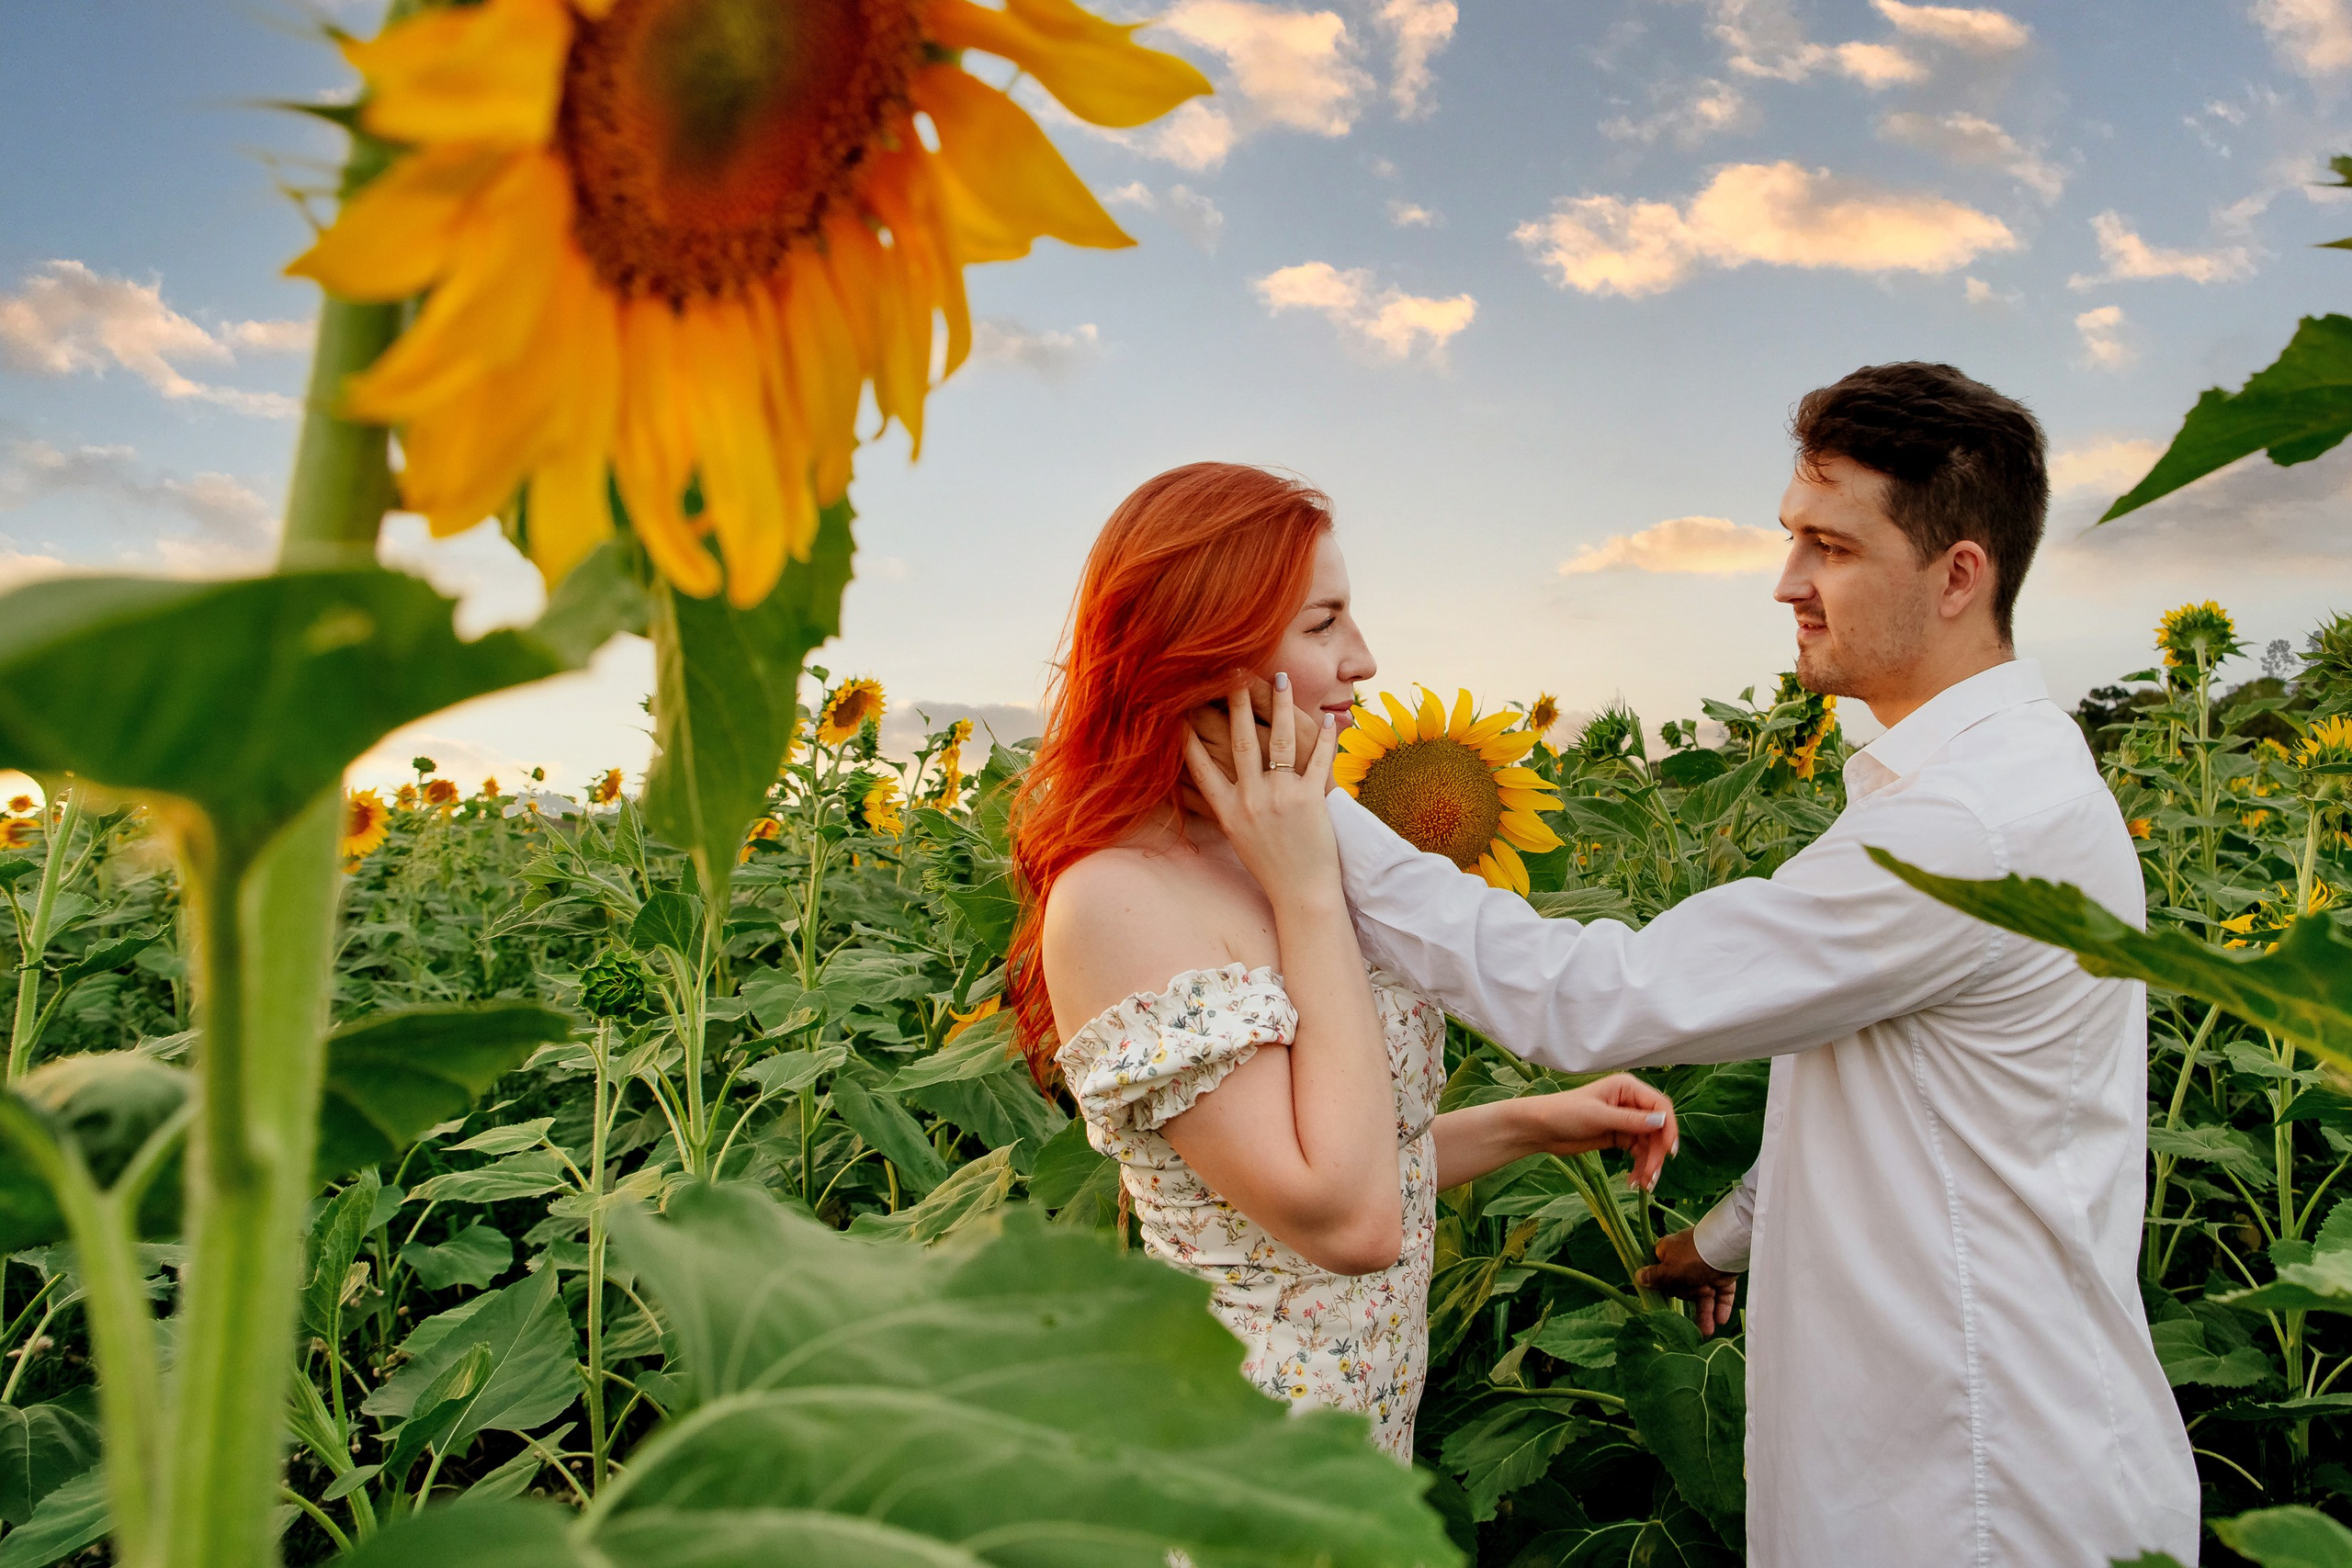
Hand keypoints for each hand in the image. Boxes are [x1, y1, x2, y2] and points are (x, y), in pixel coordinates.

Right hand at [1183, 676, 1343, 911]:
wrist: (1301, 894)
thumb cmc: (1268, 864)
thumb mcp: (1235, 835)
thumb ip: (1220, 804)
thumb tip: (1196, 782)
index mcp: (1227, 810)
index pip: (1200, 765)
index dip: (1189, 734)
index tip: (1180, 706)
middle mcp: (1250, 801)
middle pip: (1242, 742)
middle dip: (1238, 703)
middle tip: (1234, 672)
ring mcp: (1281, 799)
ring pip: (1280, 742)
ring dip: (1281, 706)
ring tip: (1282, 678)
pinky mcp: (1311, 801)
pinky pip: (1317, 761)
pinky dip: (1325, 738)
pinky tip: (1327, 718)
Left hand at [1516, 1073, 1678, 1191]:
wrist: (1540, 1128)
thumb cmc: (1565, 1113)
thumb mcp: (1598, 1116)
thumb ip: (1630, 1120)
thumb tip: (1662, 1121)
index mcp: (1627, 1088)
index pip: (1660, 1106)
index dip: (1668, 1128)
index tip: (1668, 1152)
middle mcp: (1630, 1102)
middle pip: (1657, 1129)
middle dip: (1657, 1153)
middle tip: (1651, 1176)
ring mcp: (1625, 1121)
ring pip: (1649, 1144)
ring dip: (1649, 1164)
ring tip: (1643, 1185)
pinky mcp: (1618, 1137)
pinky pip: (1638, 1152)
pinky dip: (1639, 1166)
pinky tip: (1633, 1181)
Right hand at [1637, 1229, 1738, 1337]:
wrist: (1727, 1249)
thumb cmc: (1692, 1258)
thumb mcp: (1669, 1269)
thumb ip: (1655, 1277)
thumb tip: (1637, 1277)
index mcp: (1669, 1253)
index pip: (1661, 1271)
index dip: (1663, 1284)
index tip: (1664, 1294)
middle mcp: (1686, 1262)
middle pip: (1682, 1286)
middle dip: (1688, 1295)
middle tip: (1695, 1291)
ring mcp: (1706, 1269)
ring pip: (1702, 1295)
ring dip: (1704, 1313)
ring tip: (1707, 1332)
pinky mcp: (1722, 1275)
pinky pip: (1719, 1295)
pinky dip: (1720, 1307)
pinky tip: (1720, 1321)